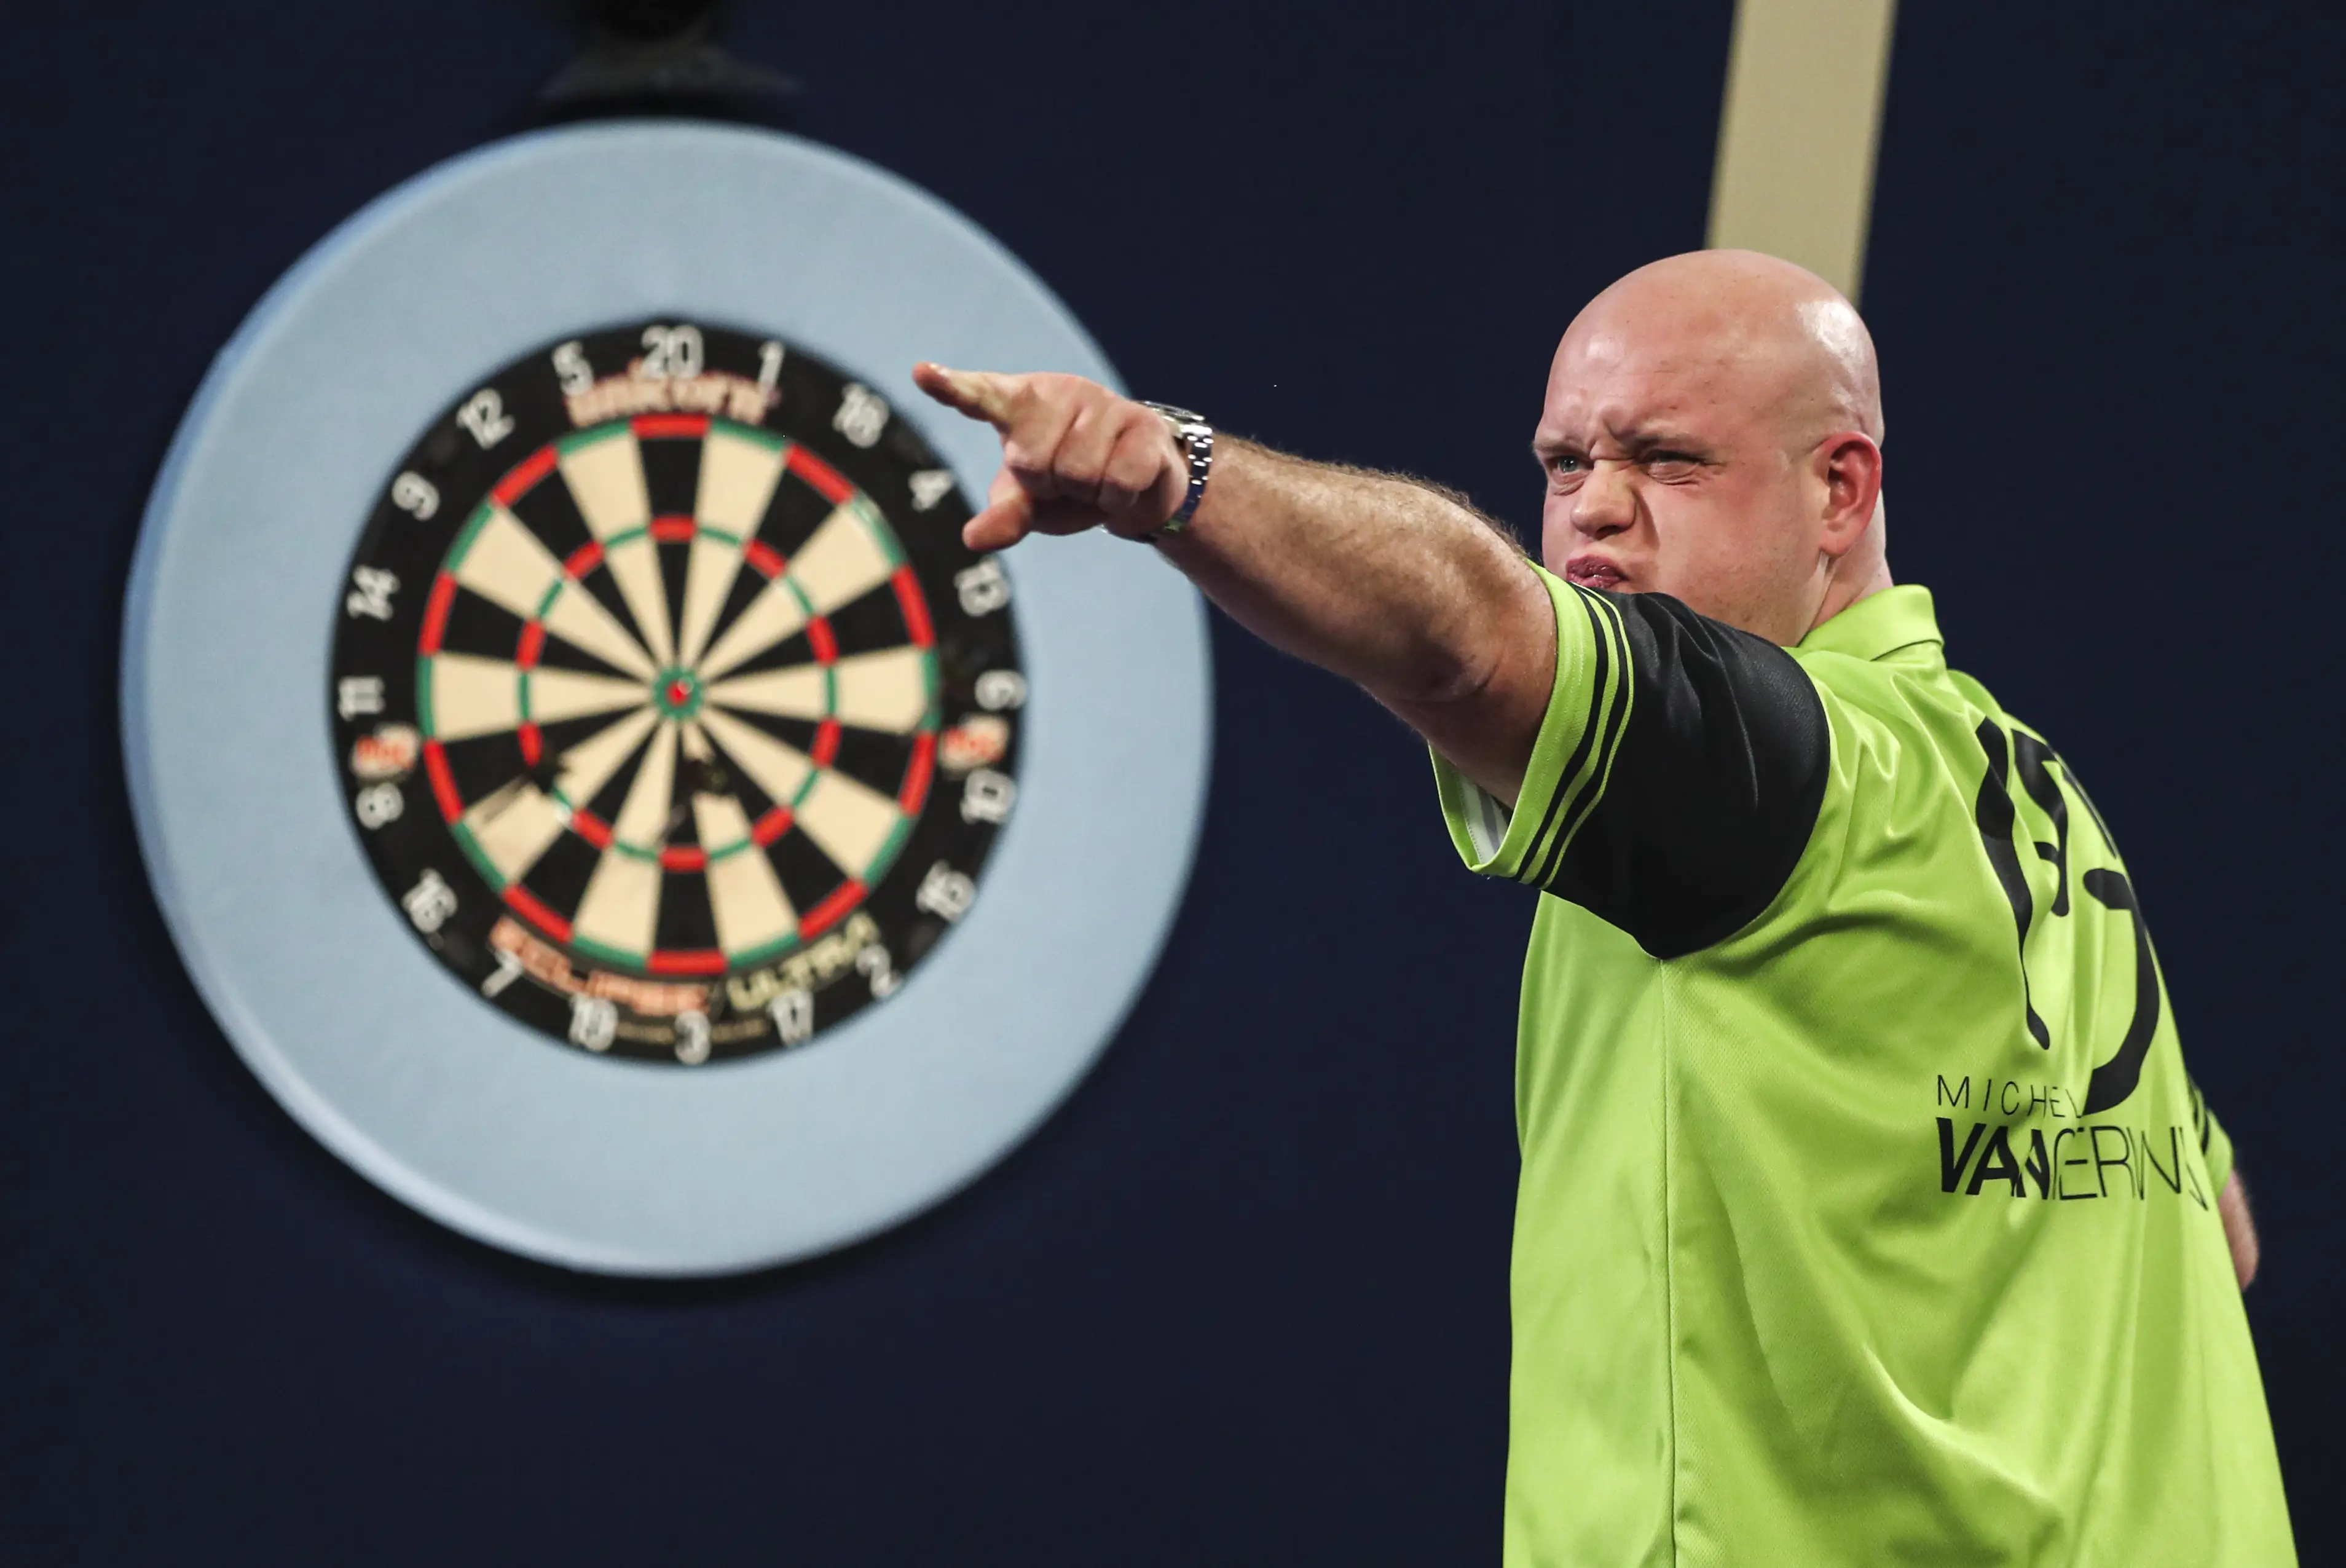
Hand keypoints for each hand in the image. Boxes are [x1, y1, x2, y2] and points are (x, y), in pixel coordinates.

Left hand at [912, 364, 1188, 550]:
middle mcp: (1058, 393)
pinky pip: (1118, 479)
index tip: (922, 374)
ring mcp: (1102, 403)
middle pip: (1031, 461)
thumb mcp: (1031, 504)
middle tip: (1066, 479)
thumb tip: (974, 538)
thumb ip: (1004, 516)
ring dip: (1087, 492)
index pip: (980, 395)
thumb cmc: (1071, 487)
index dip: (951, 387)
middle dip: (1049, 485)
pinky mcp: (1143, 423)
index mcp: (1020, 405)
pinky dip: (1117, 499)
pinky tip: (1123, 484)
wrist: (1142, 486)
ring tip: (1096, 478)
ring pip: (1077, 471)